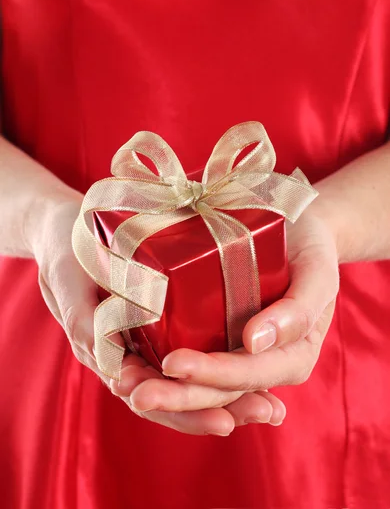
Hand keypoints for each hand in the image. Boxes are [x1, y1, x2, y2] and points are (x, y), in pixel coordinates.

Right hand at [31, 192, 285, 434]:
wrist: (67, 231)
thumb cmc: (65, 258)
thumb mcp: (69, 287)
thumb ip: (84, 324)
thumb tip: (118, 372)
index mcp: (109, 358)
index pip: (150, 398)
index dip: (185, 412)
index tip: (223, 420)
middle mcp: (134, 357)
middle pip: (179, 395)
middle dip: (222, 407)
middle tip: (266, 413)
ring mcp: (152, 340)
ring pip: (192, 377)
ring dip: (231, 392)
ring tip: (272, 406)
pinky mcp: (166, 318)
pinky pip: (197, 345)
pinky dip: (225, 360)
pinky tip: (258, 363)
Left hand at [124, 206, 338, 427]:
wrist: (299, 231)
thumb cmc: (310, 250)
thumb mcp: (317, 273)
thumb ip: (299, 310)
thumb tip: (255, 342)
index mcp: (290, 358)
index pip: (247, 375)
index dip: (211, 374)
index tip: (173, 364)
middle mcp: (260, 364)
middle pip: (217, 391)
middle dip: (175, 396)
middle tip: (132, 390)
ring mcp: (235, 353)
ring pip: (199, 384)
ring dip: (161, 390)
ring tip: (123, 384)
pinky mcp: (215, 337)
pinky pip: (190, 359)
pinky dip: (159, 367)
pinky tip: (129, 366)